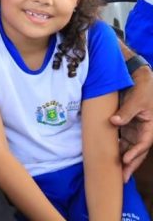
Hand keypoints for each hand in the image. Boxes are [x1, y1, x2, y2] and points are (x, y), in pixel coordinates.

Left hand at [112, 66, 152, 181]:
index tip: (124, 161)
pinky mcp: (126, 126)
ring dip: (123, 160)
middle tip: (121, 178)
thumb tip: (114, 122)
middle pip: (137, 151)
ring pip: (129, 148)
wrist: (138, 78)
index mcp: (150, 126)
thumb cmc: (142, 88)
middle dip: (130, 165)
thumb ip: (126, 111)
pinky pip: (122, 140)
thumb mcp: (136, 99)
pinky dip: (117, 149)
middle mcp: (143, 130)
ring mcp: (134, 129)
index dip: (134, 153)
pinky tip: (109, 157)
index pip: (143, 144)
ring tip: (115, 173)